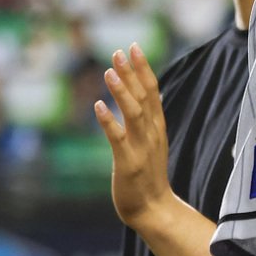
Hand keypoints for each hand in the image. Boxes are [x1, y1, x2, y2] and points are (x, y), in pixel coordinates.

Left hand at [94, 44, 175, 231]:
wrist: (154, 208)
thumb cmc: (148, 176)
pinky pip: (118, 138)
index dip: (143, 69)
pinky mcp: (129, 162)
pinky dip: (109, 121)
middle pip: (145, 96)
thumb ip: (146, 120)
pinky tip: (98, 106)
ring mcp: (142, 147)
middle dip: (133, 72)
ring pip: (134, 113)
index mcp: (157, 126)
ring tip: (109, 71)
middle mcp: (152, 132)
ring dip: (122, 91)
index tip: (134, 47)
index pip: (152, 91)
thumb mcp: (150, 142)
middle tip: (120, 50)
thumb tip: (140, 97)